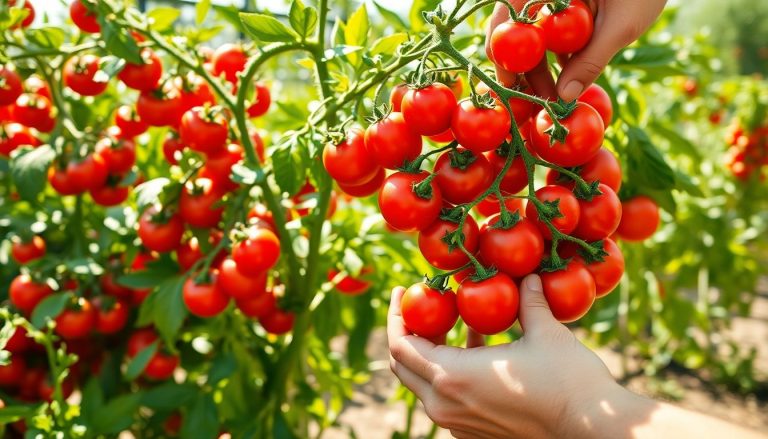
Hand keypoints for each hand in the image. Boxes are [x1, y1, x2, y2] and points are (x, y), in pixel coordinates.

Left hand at [387, 274, 618, 437]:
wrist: (593, 430)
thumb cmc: (568, 380)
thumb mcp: (545, 332)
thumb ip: (528, 302)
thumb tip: (527, 276)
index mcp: (452, 377)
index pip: (400, 345)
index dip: (397, 315)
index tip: (402, 291)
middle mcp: (445, 405)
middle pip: (403, 366)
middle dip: (408, 331)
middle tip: (421, 305)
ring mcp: (457, 424)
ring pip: (424, 383)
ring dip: (432, 350)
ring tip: (456, 321)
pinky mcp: (472, 434)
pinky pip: (446, 399)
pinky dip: (450, 372)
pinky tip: (479, 349)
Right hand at [485, 0, 667, 100]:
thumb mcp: (621, 25)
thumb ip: (591, 61)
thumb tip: (563, 98)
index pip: (508, 19)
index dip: (502, 53)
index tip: (509, 86)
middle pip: (512, 31)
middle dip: (519, 67)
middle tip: (531, 100)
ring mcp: (550, 1)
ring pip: (529, 37)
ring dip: (536, 68)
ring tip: (552, 96)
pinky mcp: (561, 9)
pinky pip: (546, 35)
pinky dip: (551, 58)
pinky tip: (564, 80)